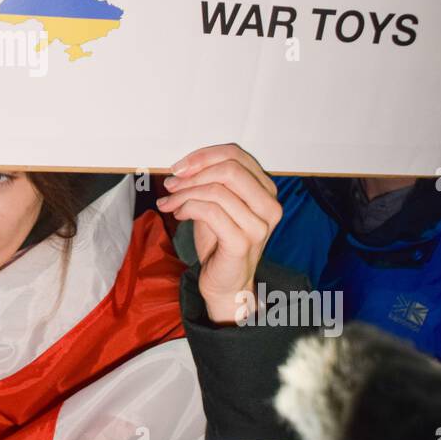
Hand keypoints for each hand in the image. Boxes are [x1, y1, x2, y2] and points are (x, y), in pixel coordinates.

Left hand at [156, 144, 281, 324]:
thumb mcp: (217, 203)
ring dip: (185, 193)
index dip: (203, 156)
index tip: (179, 167)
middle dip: (193, 173)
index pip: (236, 155)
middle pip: (230, 168)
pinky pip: (210, 212)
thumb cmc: (221, 241)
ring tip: (171, 202)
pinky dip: (188, 208)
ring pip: (217, 190)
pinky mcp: (242, 242)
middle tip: (171, 184)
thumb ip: (209, 182)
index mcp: (266, 190)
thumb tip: (183, 167)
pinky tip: (179, 214)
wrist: (227, 283)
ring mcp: (259, 225)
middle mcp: (269, 206)